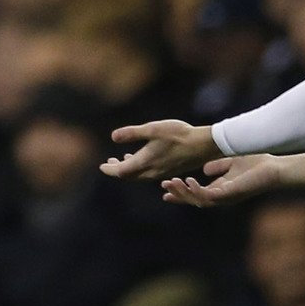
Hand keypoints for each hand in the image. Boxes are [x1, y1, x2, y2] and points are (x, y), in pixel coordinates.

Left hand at [100, 119, 219, 180]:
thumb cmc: (178, 135)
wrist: (203, 145)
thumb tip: (113, 137)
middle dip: (117, 170)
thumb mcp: (152, 129)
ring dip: (129, 169)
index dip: (109, 170)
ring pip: (139, 176)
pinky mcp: (169, 171)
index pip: (120, 172)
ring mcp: (161, 173)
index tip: (101, 166)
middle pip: (128, 176)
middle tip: (109, 162)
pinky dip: (140, 168)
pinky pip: (149, 174)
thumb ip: (132, 133)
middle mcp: (151, 172)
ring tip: (123, 159)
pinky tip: (143, 158)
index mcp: (144, 162)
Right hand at [160, 152, 304, 206]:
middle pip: (193, 200)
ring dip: (183, 193)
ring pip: (198, 200)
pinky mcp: (230, 195)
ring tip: (171, 183)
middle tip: (163, 186)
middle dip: (177, 194)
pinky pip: (209, 196)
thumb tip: (204, 168)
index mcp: (220, 189)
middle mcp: (221, 197)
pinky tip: (188, 180)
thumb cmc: (258, 164)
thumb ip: (218, 166)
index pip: (195, 193)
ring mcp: (225, 198)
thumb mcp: (230, 162)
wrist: (276, 169)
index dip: (180, 192)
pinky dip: (196, 190)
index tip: (164, 188)